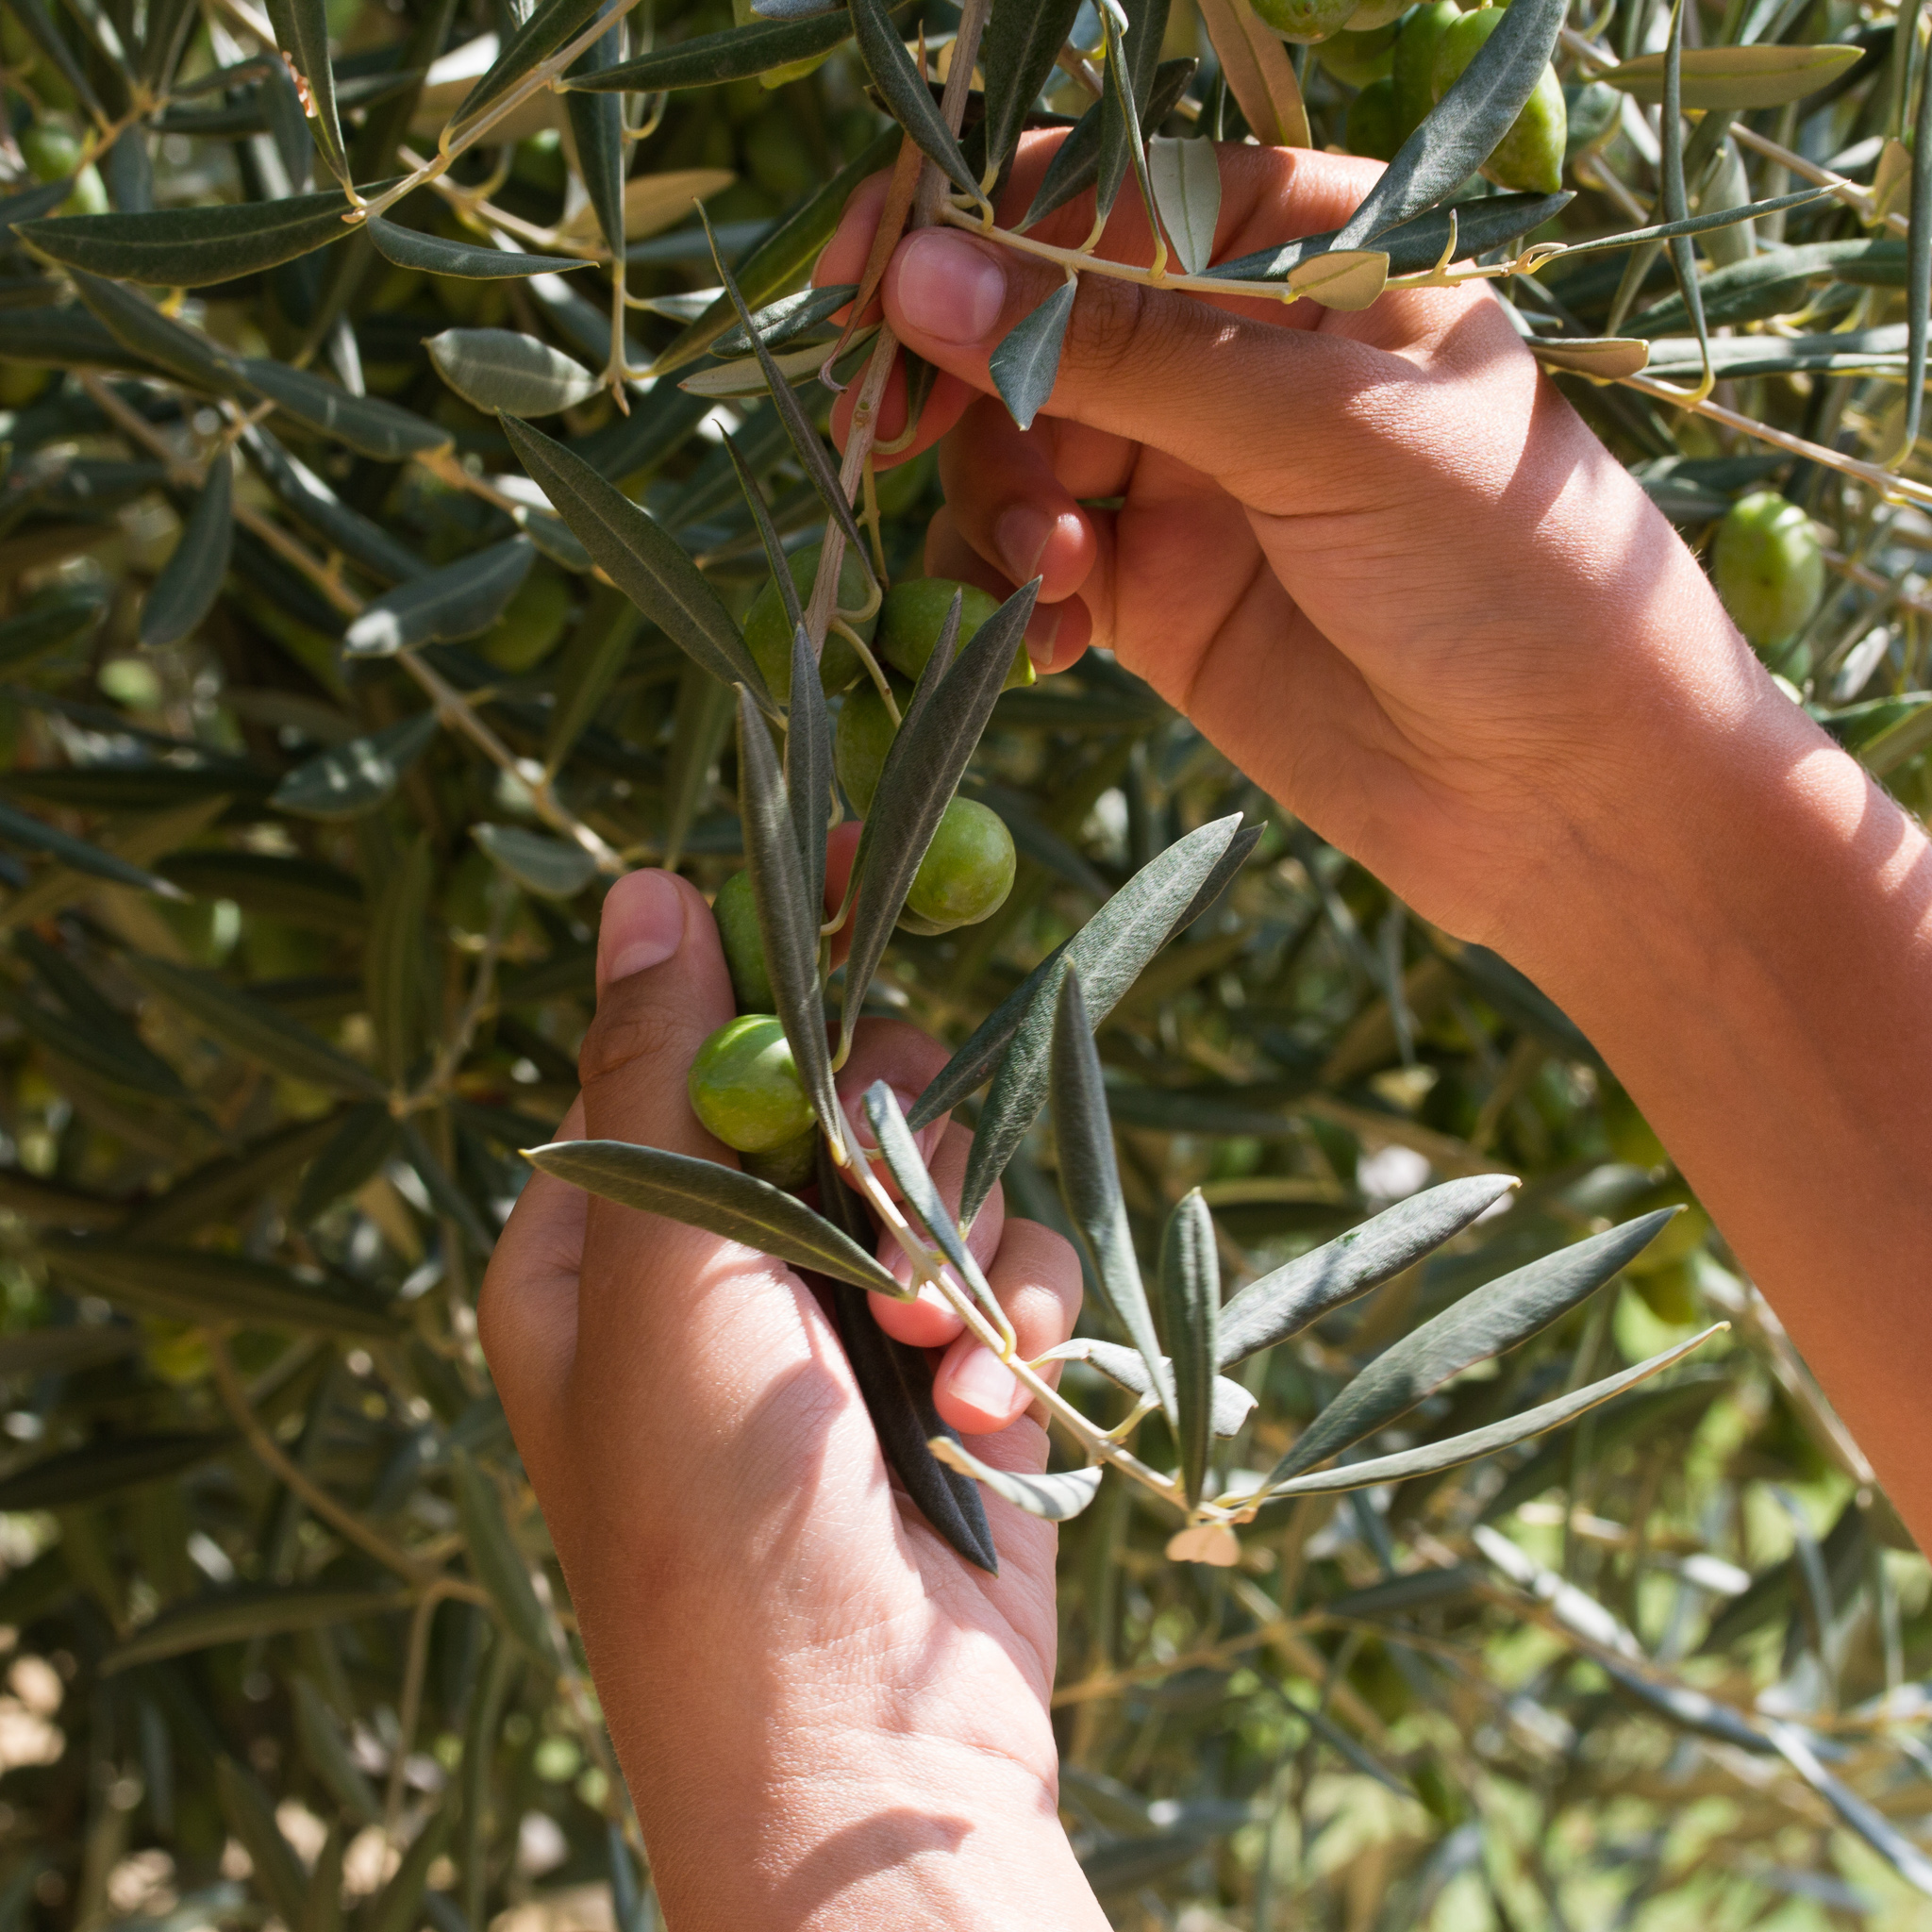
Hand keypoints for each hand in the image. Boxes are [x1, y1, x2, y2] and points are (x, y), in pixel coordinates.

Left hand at [478, 870, 1108, 1930]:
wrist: (870, 1766)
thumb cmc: (723, 1532)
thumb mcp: (667, 1290)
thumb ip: (669, 1084)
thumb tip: (644, 888)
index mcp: (605, 1239)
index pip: (685, 1032)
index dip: (773, 939)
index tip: (863, 852)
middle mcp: (719, 1267)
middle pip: (834, 1085)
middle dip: (886, 1130)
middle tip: (888, 1179)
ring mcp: (839, 1322)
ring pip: (938, 1170)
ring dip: (956, 1244)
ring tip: (937, 1351)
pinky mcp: (948, 1374)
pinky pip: (1006, 1266)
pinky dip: (1013, 1317)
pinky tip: (993, 1408)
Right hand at [817, 137, 1788, 952]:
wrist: (1560, 793)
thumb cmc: (1503, 570)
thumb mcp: (1319, 433)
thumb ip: (1119, 354)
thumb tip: (919, 278)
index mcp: (1306, 248)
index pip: (1101, 192)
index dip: (969, 218)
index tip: (865, 274)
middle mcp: (1233, 350)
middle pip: (1029, 321)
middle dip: (958, 377)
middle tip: (892, 435)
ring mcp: (1187, 474)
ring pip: (1013, 447)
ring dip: (998, 503)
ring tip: (1054, 574)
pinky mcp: (1155, 592)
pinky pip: (1031, 560)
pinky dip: (1011, 592)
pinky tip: (1052, 637)